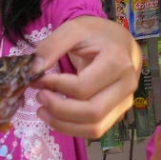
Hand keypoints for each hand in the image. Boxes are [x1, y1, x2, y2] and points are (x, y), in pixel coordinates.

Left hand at [31, 16, 140, 138]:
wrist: (120, 42)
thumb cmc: (97, 34)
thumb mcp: (73, 30)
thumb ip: (51, 47)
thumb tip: (33, 72)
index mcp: (117, 62)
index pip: (83, 87)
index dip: (56, 87)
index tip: (39, 79)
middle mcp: (126, 86)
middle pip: (91, 112)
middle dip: (59, 109)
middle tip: (39, 96)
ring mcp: (125, 102)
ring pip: (95, 128)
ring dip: (64, 124)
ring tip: (43, 111)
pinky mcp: (118, 113)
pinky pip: (96, 130)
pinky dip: (73, 128)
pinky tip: (56, 116)